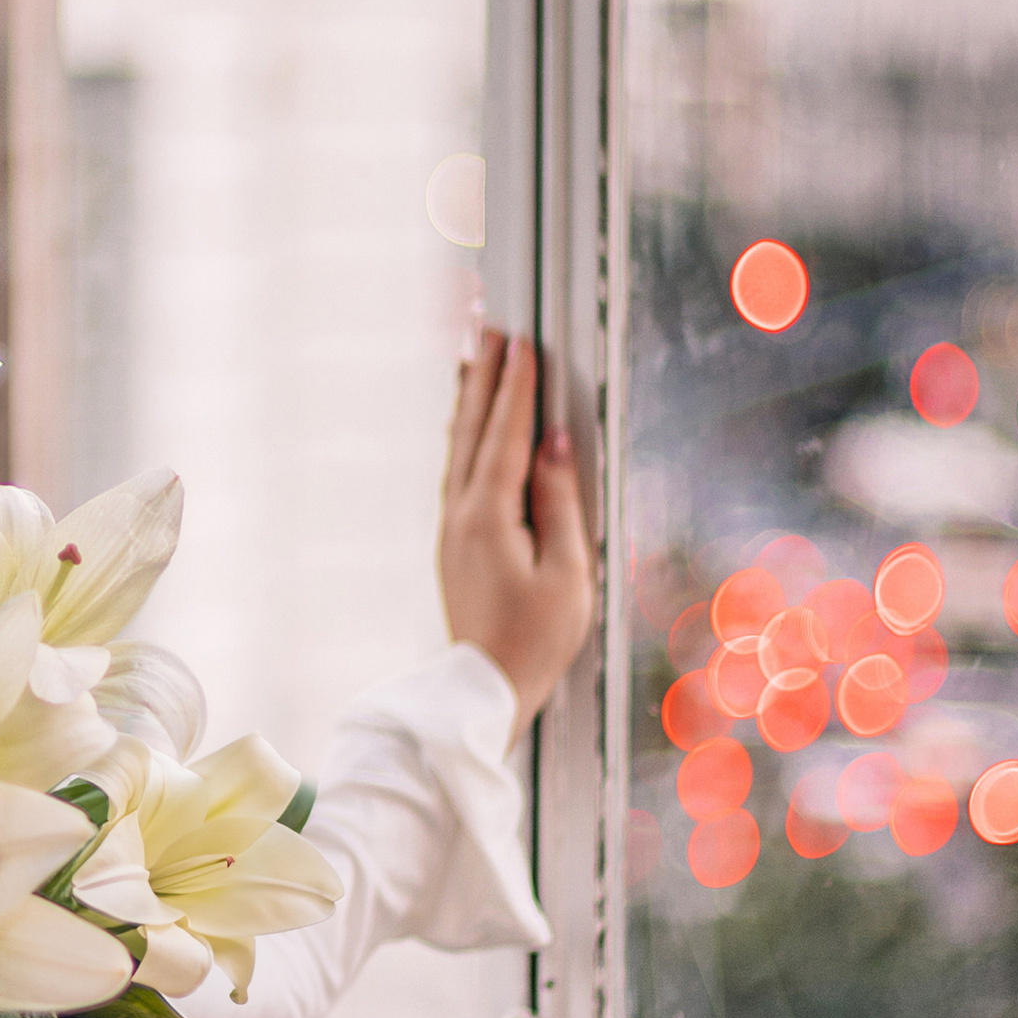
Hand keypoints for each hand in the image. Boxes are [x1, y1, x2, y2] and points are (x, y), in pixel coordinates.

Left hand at [438, 327, 593, 741]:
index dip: (516, 386)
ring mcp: (451, 529)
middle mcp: (460, 515)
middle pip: (473, 431)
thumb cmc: (535, 638)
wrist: (485, 688)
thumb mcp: (566, 571)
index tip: (521, 343)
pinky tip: (468, 427)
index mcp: (489, 517)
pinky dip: (464, 438)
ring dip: (469, 402)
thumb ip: (559, 501)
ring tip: (473, 360)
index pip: (506, 435)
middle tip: (492, 330)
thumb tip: (555, 444)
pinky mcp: (453, 544)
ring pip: (458, 449)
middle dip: (485, 378)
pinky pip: (456, 472)